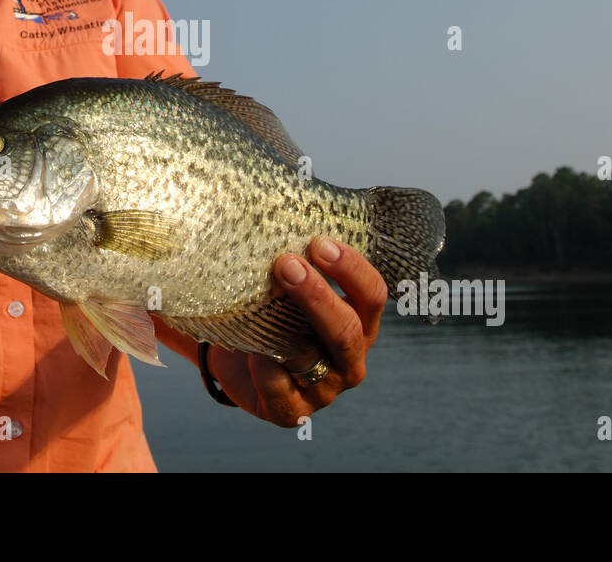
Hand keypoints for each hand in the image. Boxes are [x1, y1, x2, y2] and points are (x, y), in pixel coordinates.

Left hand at [204, 237, 387, 426]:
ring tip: (265, 300)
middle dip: (319, 295)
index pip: (372, 295)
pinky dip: (268, 372)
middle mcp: (349, 358)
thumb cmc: (271, 311)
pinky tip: (253, 352)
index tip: (319, 241)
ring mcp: (324, 390)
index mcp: (360, 321)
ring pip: (318, 362)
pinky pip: (283, 394)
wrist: (239, 359)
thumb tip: (278, 198)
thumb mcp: (290, 285)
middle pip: (348, 329)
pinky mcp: (292, 412)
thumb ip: (296, 254)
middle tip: (287, 262)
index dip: (351, 268)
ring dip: (293, 329)